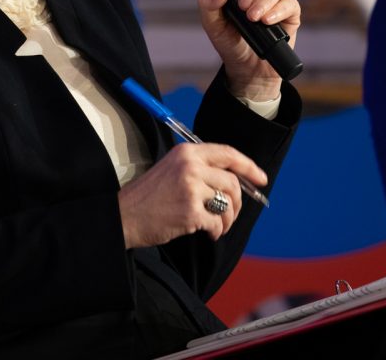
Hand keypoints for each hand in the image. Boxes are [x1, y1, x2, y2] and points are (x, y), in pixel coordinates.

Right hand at [117, 142, 268, 248]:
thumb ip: (200, 169)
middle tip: (231, 215)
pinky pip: (217, 222)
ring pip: (228, 203)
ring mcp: (191, 188)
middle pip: (232, 182)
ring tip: (218, 227)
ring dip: (228, 220)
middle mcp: (191, 166)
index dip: (249, 166)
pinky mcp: (190, 211)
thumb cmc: (149, 196)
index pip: (228, 153)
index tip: (261, 179)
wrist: (124, 216)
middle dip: (238, 202)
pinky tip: (208, 234)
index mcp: (187, 152)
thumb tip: (235, 181)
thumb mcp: (172, 169)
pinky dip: (217, 232)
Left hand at [198, 0, 300, 98]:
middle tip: (242, 4)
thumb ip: (209, 3)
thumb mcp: (211, 24)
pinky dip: (278, 10)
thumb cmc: (229, 42)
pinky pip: (290, 2)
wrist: (246, 68)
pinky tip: (267, 21)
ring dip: (263, 0)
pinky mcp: (290, 12)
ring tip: (253, 18)